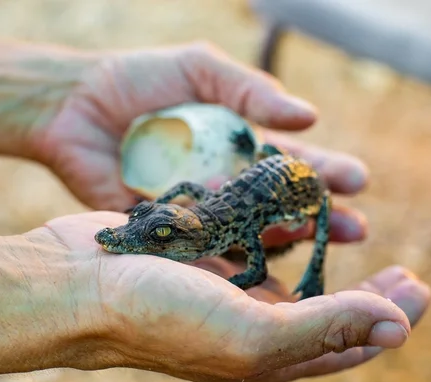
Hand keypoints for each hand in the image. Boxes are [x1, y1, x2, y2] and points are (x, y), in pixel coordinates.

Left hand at [33, 42, 368, 245]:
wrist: (73, 104)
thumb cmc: (138, 79)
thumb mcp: (200, 69)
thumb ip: (250, 91)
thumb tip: (309, 117)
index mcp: (237, 145)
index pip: (291, 162)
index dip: (324, 171)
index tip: (357, 180)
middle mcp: (224, 183)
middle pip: (279, 204)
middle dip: (319, 215)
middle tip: (357, 227)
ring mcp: (196, 210)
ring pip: (248, 230)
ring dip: (284, 238)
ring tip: (316, 242)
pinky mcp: (165, 230)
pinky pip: (201, 245)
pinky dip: (228, 254)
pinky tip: (257, 263)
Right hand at [44, 211, 430, 381]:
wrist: (73, 286)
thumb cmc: (156, 316)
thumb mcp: (248, 333)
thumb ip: (323, 329)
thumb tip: (398, 327)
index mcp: (260, 355)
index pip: (341, 346)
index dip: (387, 321)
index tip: (420, 288)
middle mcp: (244, 326)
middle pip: (323, 312)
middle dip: (368, 294)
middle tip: (406, 271)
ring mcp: (220, 290)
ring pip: (289, 274)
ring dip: (326, 256)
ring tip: (356, 231)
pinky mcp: (198, 256)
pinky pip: (251, 243)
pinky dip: (278, 228)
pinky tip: (295, 210)